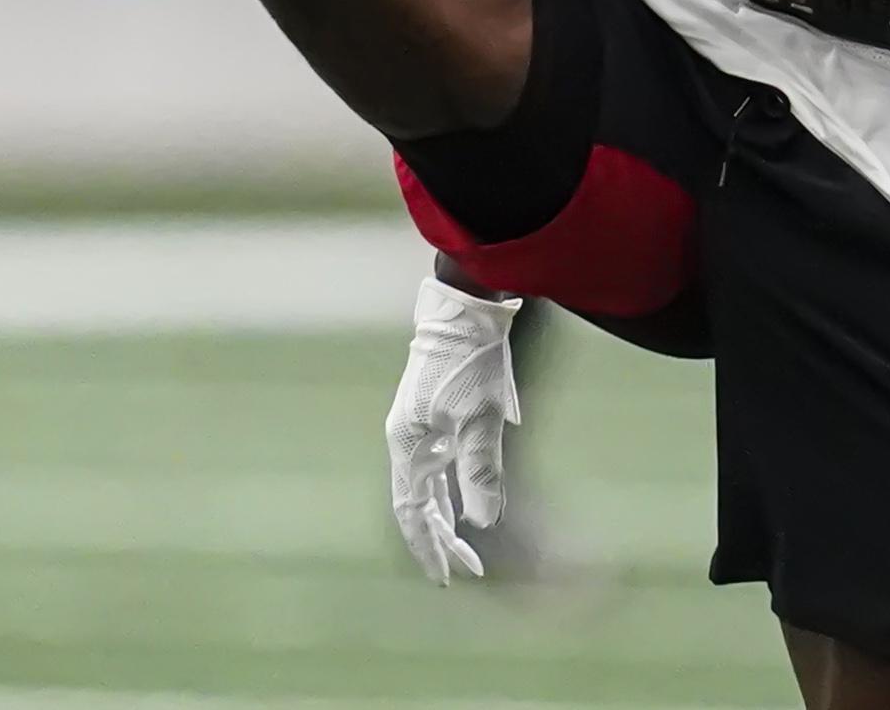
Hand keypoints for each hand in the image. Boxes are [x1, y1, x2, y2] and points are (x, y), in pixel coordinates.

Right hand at [385, 274, 522, 584]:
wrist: (464, 312)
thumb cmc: (471, 364)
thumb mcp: (480, 421)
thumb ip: (480, 472)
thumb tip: (483, 523)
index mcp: (408, 444)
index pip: (412, 510)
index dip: (427, 546)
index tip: (444, 578)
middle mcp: (405, 439)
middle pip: (417, 501)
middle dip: (439, 537)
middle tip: (465, 569)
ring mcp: (416, 426)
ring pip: (425, 484)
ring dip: (444, 515)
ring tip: (464, 543)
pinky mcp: (430, 413)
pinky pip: (433, 465)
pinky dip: (447, 488)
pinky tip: (460, 498)